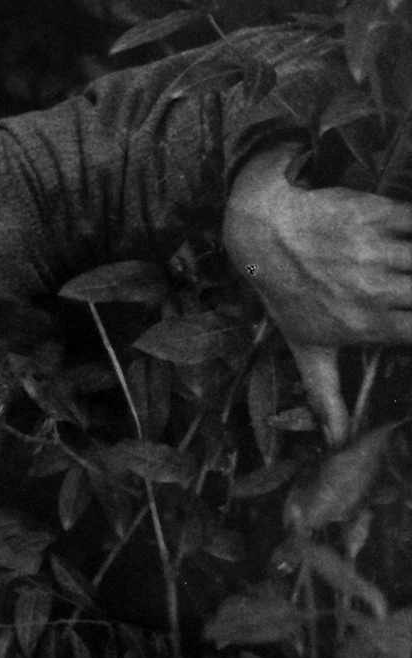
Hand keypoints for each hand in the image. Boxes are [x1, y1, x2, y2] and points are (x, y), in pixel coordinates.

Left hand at [223, 143, 411, 443]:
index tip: (410, 322)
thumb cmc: (286, 292)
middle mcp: (374, 289)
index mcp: (367, 322)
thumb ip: (327, 395)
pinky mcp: (378, 213)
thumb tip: (339, 444)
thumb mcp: (305, 346)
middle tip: (408, 298)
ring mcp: (377, 250)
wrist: (259, 231)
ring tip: (409, 275)